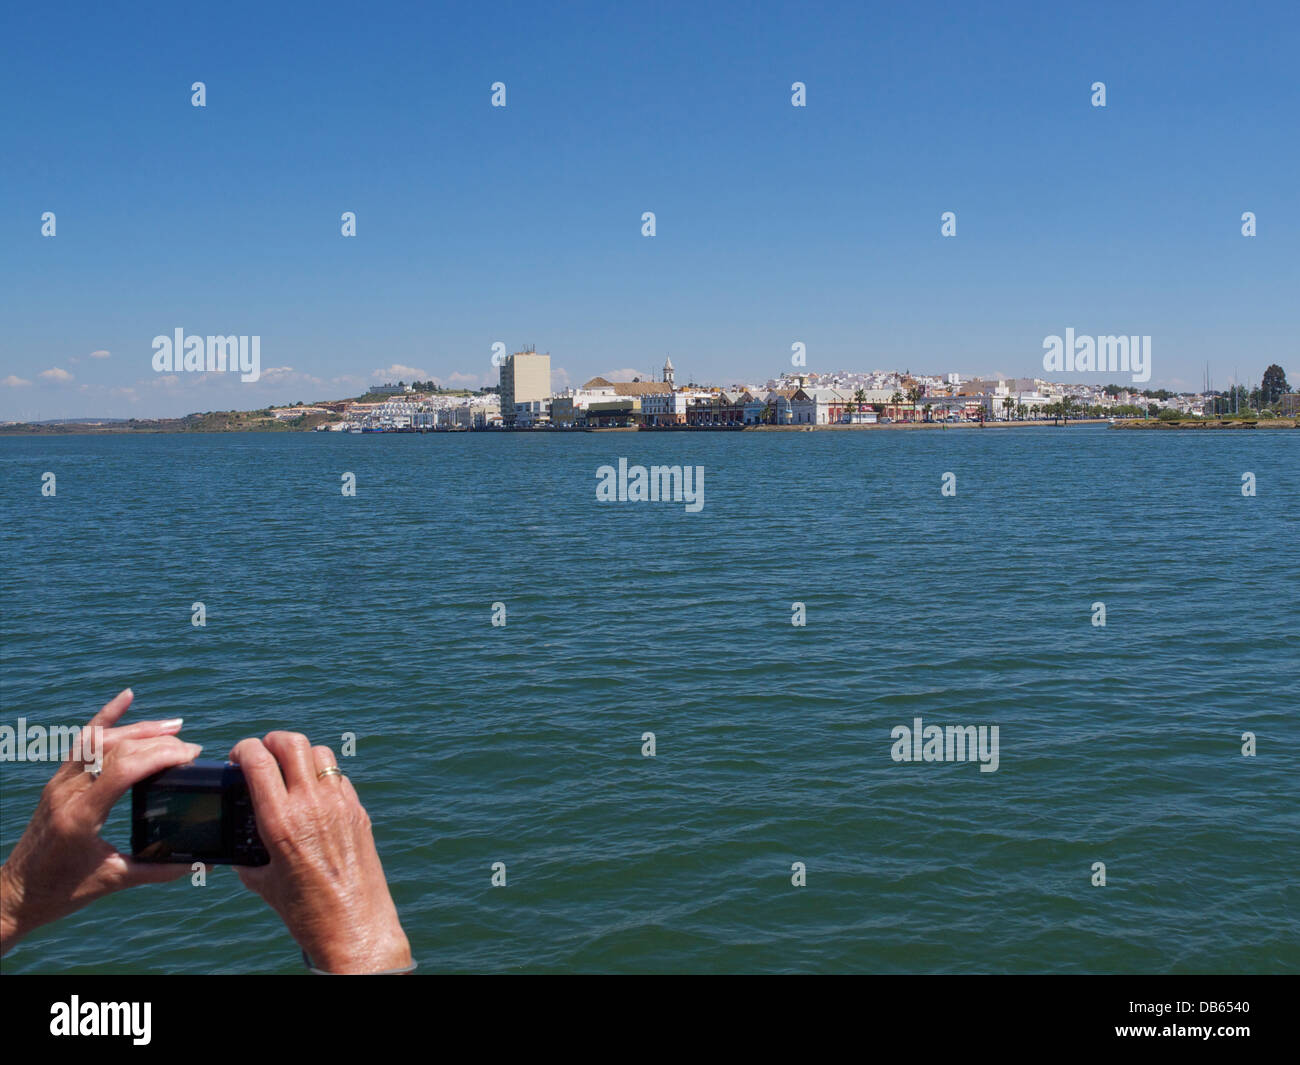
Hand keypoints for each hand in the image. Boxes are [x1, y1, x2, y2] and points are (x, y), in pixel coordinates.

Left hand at [0, 688, 201, 954]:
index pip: (123, 770)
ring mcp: (59, 783)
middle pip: (116, 751)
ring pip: (100, 740)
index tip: (190, 755)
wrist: (15, 894)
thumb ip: (158, 870)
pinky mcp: (57, 781)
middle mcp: (67, 792)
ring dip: (140, 728)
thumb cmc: (61, 892)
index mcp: (80, 817)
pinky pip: (83, 742)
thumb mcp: (113, 882)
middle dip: (158, 743)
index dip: (160, 756)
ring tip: (175, 726)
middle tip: (191, 749)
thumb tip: (199, 864)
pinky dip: (106, 717)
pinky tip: (126, 698)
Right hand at [229, 732, 410, 973]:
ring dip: (300, 755)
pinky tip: (314, 797)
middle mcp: (311, 805)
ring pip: (320, 753)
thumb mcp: (263, 883)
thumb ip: (247, 856)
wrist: (355, 928)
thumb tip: (237, 847)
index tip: (237, 758)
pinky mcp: (359, 812)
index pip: (258, 759)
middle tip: (263, 756)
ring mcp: (340, 805)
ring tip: (289, 773)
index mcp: (280, 821)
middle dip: (271, 741)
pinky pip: (339, 778)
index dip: (242, 749)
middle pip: (292, 742)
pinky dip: (323, 778)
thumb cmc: (306, 912)